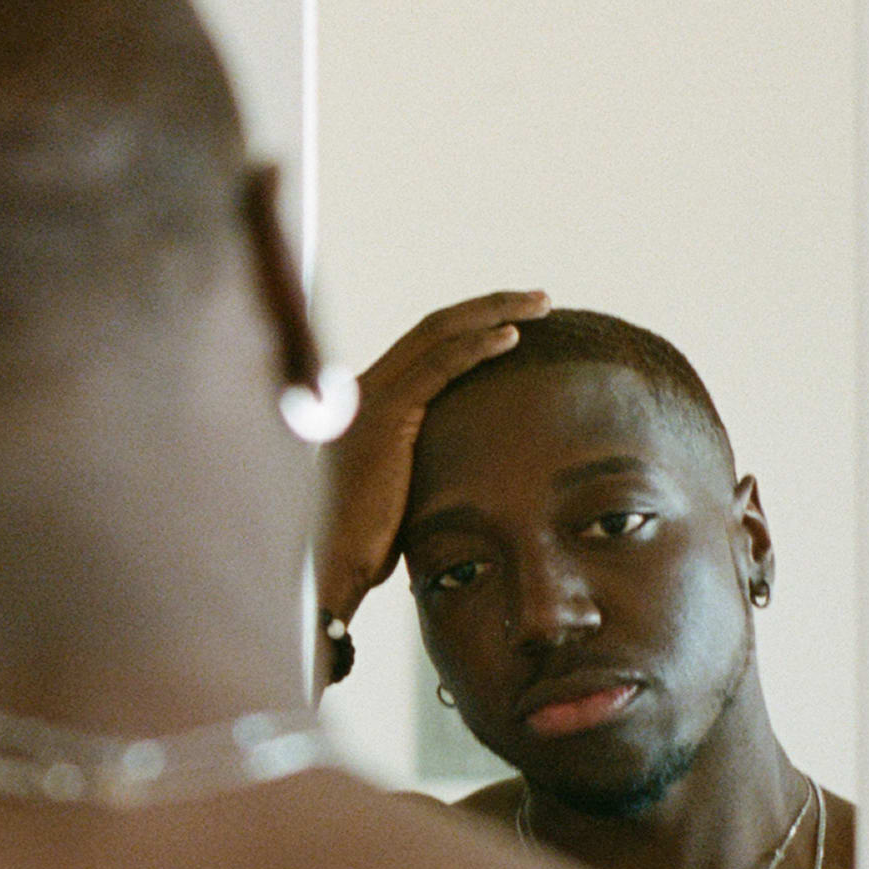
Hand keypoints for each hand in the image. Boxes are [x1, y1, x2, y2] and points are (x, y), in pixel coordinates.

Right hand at [315, 291, 539, 618]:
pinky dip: (477, 346)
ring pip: (438, 333)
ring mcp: (369, 399)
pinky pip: (438, 366)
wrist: (328, 568)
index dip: (469, 325)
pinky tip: (511, 338)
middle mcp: (361, 389)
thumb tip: (459, 467)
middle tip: (540, 300)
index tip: (515, 321)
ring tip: (539, 306)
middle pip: (433, 327)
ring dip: (494, 313)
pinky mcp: (384, 417)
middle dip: (490, 305)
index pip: (422, 345)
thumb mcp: (394, 491)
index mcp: (363, 403)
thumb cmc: (360, 546)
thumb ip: (418, 463)